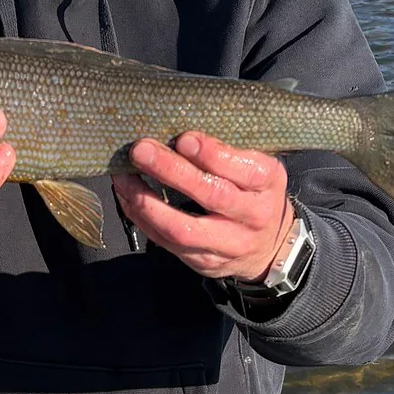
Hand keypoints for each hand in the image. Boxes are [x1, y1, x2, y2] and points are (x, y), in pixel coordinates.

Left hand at [112, 133, 293, 281]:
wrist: (269, 247)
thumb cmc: (256, 194)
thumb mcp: (258, 166)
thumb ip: (228, 151)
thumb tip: (178, 132)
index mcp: (267, 184)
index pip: (241, 169)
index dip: (211, 154)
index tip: (183, 139)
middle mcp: (251, 217)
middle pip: (211, 195)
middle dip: (172, 172)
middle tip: (142, 151)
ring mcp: (227, 244)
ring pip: (183, 229)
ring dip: (147, 202)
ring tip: (123, 178)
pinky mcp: (204, 261)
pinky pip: (167, 242)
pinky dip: (142, 218)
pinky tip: (128, 198)